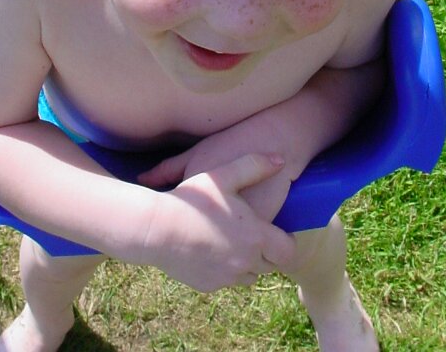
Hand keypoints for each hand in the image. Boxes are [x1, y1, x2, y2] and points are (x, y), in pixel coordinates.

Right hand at [141, 152, 295, 291]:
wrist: (157, 229)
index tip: (277, 232)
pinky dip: (225, 270)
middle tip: (252, 233)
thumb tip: (280, 159)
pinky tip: (211, 249)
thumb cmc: (192, 200)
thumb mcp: (223, 176)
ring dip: (247, 263)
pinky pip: (226, 281)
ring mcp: (226, 277)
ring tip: (232, 241)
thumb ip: (254, 166)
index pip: (288, 252)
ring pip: (249, 276)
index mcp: (255, 237)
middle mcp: (245, 262)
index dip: (286, 242)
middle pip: (270, 266)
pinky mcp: (209, 285)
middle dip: (266, 252)